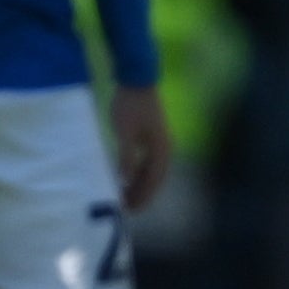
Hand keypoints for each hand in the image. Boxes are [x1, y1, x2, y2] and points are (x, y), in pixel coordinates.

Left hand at [112, 84, 172, 211]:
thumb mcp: (125, 131)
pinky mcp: (152, 136)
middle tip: (127, 209)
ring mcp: (160, 141)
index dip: (143, 196)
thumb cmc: (129, 104)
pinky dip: (139, 172)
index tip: (130, 210)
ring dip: (140, 184)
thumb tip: (124, 181)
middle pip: (155, 178)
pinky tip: (128, 177)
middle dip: (142, 194)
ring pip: (152, 170)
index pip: (154, 180)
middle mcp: (165, 147)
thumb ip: (126, 157)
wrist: (137, 78)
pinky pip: (148, 161)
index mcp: (161, 148)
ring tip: (126, 197)